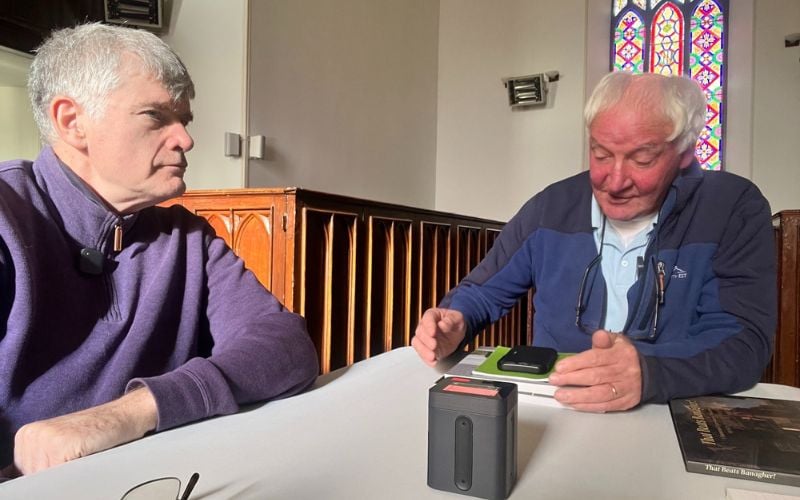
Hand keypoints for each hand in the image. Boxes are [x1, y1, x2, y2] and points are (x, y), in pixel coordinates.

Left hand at [13, 387, 157, 474]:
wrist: (122, 416)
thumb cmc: (94, 433)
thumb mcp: (58, 444)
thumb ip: (39, 460)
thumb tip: (26, 479)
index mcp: (25, 435)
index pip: (24, 473)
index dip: (45, 475)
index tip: (63, 466)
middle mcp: (31, 434)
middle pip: (34, 477)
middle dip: (54, 476)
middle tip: (76, 460)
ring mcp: (45, 438)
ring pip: (46, 479)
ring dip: (65, 475)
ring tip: (81, 458)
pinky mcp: (61, 445)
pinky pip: (59, 477)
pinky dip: (74, 474)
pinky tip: (86, 458)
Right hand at [412, 308, 465, 365]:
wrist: (456, 333)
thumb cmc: (455, 322)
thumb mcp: (457, 318)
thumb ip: (451, 320)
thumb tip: (442, 325)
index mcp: (432, 315)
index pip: (427, 319)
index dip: (429, 326)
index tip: (433, 332)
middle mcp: (425, 326)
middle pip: (420, 332)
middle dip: (426, 340)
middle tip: (434, 345)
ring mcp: (424, 338)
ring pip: (417, 343)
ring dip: (423, 351)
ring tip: (432, 356)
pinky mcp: (426, 349)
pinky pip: (422, 354)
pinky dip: (426, 359)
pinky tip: (433, 362)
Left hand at [548, 330, 641, 411]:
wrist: (646, 375)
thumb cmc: (625, 357)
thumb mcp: (617, 341)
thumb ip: (604, 339)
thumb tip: (598, 336)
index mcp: (620, 354)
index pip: (595, 359)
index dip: (576, 363)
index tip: (560, 367)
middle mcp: (623, 372)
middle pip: (595, 377)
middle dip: (572, 379)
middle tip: (555, 380)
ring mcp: (624, 389)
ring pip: (599, 394)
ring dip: (577, 396)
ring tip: (561, 395)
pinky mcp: (624, 403)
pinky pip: (604, 406)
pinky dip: (587, 406)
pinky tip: (574, 404)